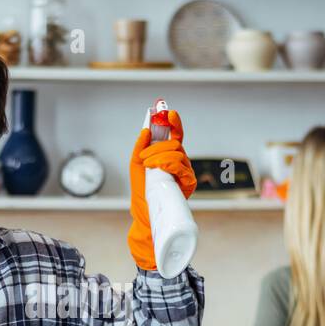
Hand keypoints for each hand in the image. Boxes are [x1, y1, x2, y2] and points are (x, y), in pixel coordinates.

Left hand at [127, 109, 195, 271]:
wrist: (144, 213)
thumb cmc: (141, 190)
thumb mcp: (136, 165)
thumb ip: (140, 146)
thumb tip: (145, 130)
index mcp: (168, 155)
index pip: (175, 135)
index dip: (173, 122)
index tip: (168, 112)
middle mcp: (179, 162)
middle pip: (175, 144)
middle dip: (158, 146)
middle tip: (144, 157)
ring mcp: (184, 172)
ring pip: (178, 154)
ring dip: (160, 156)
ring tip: (149, 166)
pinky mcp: (188, 183)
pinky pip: (182, 167)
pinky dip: (168, 164)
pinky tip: (159, 169)